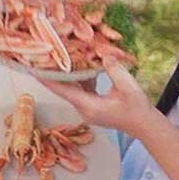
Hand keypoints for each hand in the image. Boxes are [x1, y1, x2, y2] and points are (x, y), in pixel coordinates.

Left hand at [40, 62, 154, 137]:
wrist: (144, 124)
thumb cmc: (137, 108)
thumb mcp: (127, 86)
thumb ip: (114, 69)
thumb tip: (103, 55)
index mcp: (89, 106)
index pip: (64, 91)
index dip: (49, 80)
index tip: (35, 71)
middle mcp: (84, 109)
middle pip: (66, 89)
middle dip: (56, 74)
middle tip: (45, 58)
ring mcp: (88, 109)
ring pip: (74, 89)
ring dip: (69, 74)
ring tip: (60, 57)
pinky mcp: (93, 106)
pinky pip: (83, 90)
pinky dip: (81, 78)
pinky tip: (82, 64)